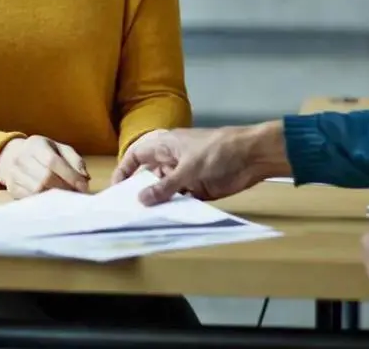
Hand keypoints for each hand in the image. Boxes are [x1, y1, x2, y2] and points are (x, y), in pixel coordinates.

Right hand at [0, 135, 90, 196]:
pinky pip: (30, 199)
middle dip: (64, 188)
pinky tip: (53, 201)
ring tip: (66, 197)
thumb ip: (75, 160)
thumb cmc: (42, 153)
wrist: (12, 156)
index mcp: (35, 144)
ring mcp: (13, 174)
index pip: (53, 161)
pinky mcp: (12, 188)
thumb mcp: (60, 149)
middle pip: (45, 178)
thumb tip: (84, 178)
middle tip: (76, 194)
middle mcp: (21, 158)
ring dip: (55, 197)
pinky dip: (44, 202)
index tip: (83, 186)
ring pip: (36, 191)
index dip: (70, 176)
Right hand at [112, 123, 287, 204]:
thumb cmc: (218, 151)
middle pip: (149, 176)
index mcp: (165, 146)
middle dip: (140, 192)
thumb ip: (164, 186)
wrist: (253, 156)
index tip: (116, 189)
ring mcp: (185, 175)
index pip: (136, 156)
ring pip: (164, 191)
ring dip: (158, 204)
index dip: (124, 170)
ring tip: (145, 221)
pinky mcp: (199, 189)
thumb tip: (141, 200)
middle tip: (128, 211)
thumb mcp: (188, 169)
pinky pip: (181, 201)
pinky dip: (176, 209)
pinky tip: (168, 222)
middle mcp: (172, 160)